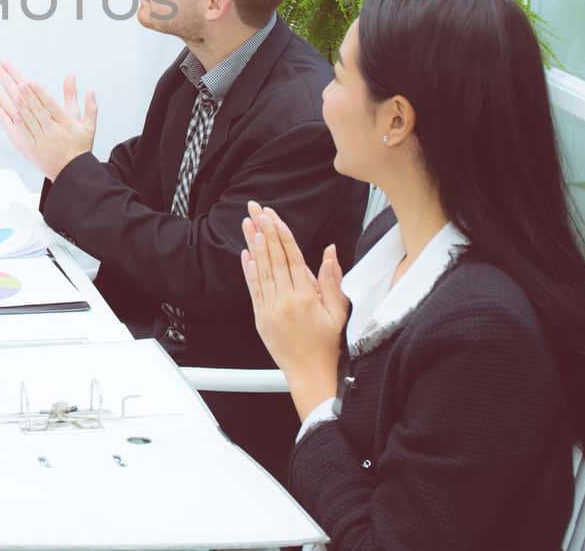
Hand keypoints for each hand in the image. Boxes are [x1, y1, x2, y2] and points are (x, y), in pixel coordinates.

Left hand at [0, 60, 96, 178]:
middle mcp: (50, 131)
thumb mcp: (88, 125)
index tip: (29, 81)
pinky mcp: (28, 147)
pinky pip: (15, 130)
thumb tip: (83, 84)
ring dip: (9, 101)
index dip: (38, 93)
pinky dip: (6, 118)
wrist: (71, 174)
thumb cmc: (79, 148)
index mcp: (65, 123)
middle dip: (20, 89)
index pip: (50, 105)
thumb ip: (86, 104)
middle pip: (32, 107)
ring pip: (22, 116)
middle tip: (9, 76)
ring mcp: (38, 139)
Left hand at [241, 201, 348, 417]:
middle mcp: (285, 299)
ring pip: (261, 269)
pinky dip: (249, 270)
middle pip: (273, 258)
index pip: (292, 257)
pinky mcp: (260, 316)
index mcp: (306, 297)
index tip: (274, 216)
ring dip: (254, 244)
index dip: (282, 234)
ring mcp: (270, 308)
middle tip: (257, 210)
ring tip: (248, 224)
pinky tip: (246, 254)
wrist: (310, 373)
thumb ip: (333, 281)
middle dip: (265, 231)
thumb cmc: (327, 344)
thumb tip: (330, 253)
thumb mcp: (338, 312)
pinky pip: (253, 288)